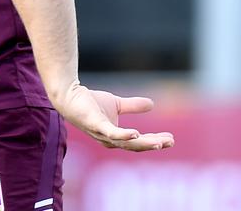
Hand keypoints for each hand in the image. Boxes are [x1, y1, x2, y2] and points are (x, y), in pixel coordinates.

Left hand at [52, 82, 174, 151]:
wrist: (70, 94)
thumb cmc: (90, 102)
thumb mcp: (117, 104)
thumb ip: (133, 106)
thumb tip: (152, 104)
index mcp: (115, 138)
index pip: (138, 143)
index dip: (155, 141)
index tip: (171, 139)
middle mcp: (109, 140)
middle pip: (135, 146)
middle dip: (154, 145)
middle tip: (170, 141)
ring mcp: (102, 134)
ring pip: (126, 143)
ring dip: (144, 143)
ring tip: (160, 142)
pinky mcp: (95, 124)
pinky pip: (110, 132)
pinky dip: (123, 135)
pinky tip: (136, 133)